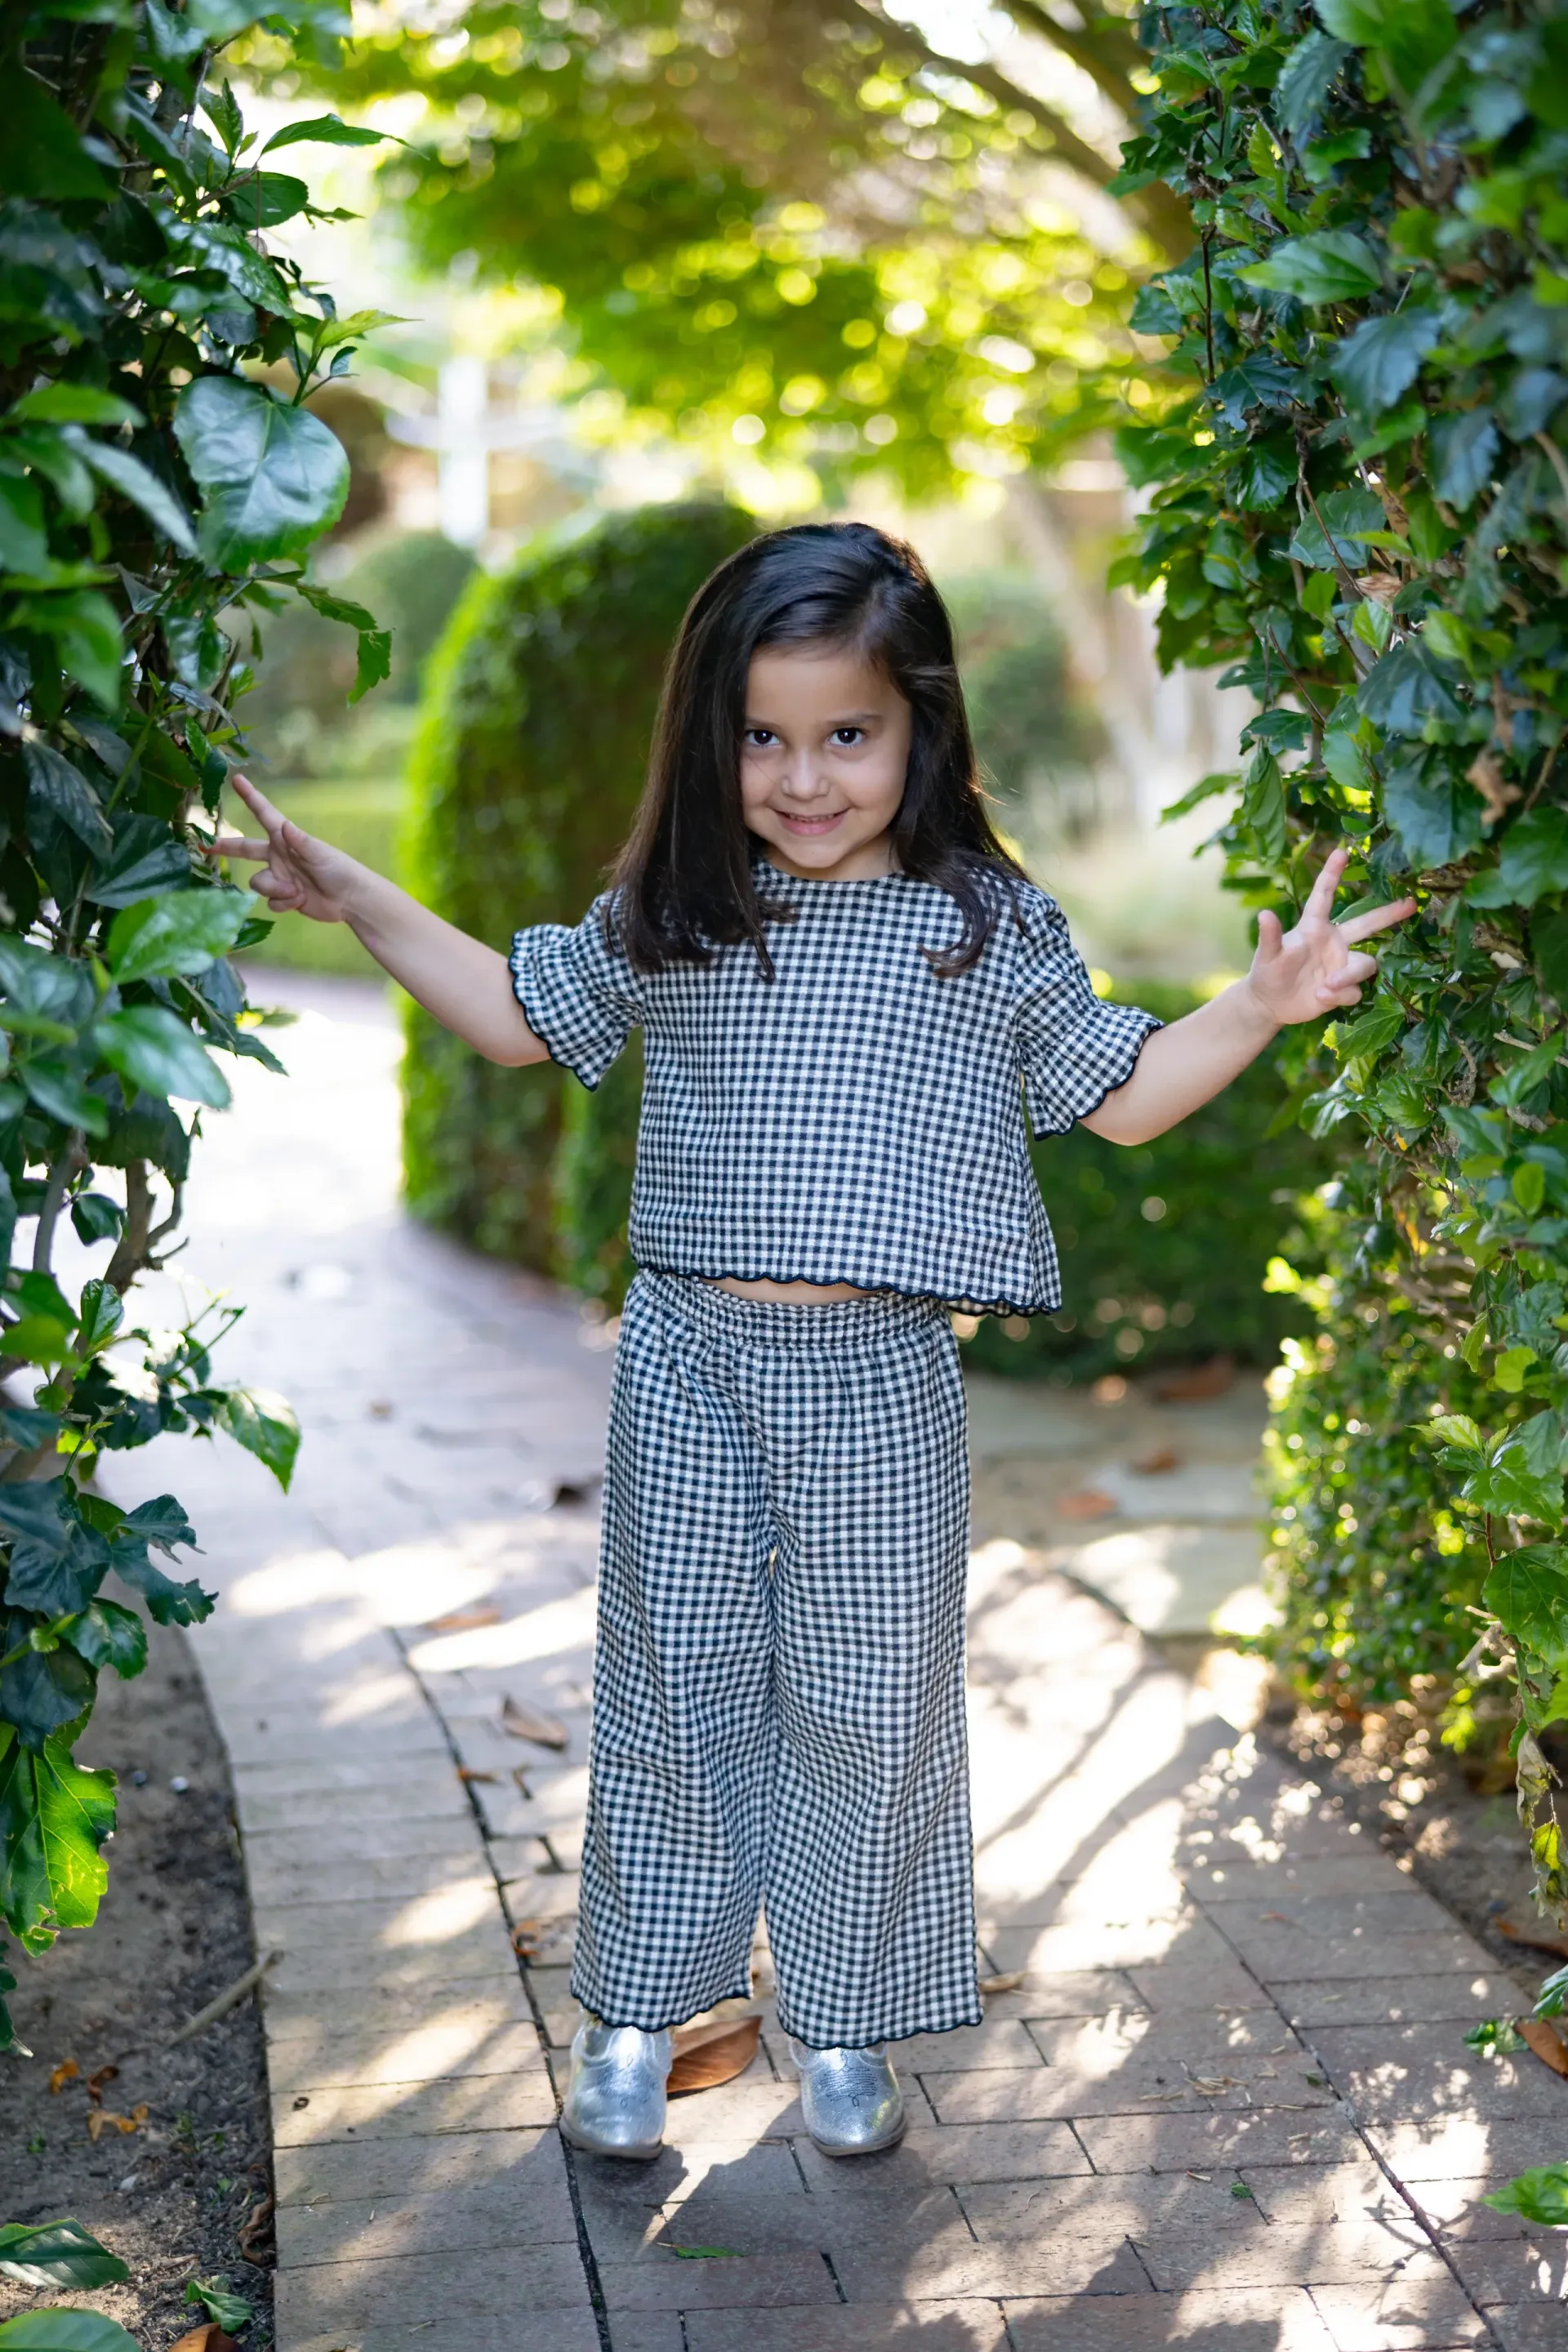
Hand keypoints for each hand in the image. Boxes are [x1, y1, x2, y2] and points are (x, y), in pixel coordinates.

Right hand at [205, 773, 361, 924]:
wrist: (351, 900)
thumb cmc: (341, 870)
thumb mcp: (320, 854)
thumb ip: (300, 842)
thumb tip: (284, 825)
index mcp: (286, 839)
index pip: (264, 814)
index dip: (250, 797)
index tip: (237, 779)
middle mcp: (279, 856)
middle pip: (245, 849)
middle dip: (226, 847)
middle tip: (205, 845)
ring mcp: (280, 877)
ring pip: (258, 883)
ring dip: (275, 889)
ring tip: (297, 892)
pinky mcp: (284, 897)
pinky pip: (270, 902)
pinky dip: (283, 904)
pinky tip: (300, 902)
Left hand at [1246, 846, 1415, 1027]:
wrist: (1270, 1004)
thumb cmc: (1267, 973)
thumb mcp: (1267, 956)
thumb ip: (1270, 936)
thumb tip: (1264, 914)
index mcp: (1314, 928)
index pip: (1324, 896)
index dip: (1332, 873)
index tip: (1341, 850)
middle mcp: (1334, 942)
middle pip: (1368, 923)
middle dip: (1389, 913)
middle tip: (1412, 902)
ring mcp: (1342, 964)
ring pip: (1365, 964)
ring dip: (1348, 976)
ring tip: (1325, 987)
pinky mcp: (1345, 988)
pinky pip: (1355, 991)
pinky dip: (1340, 996)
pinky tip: (1322, 999)